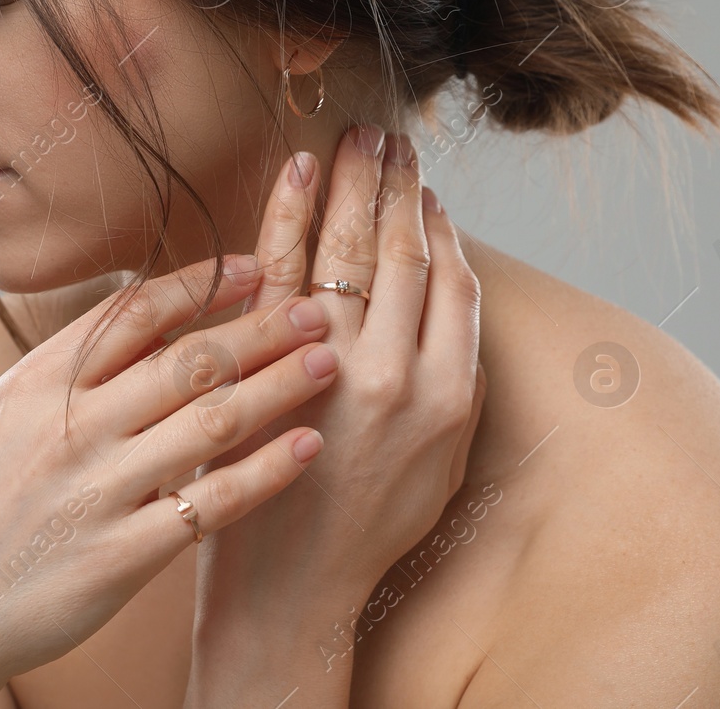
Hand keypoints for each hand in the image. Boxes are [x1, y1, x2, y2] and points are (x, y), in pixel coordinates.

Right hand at [0, 253, 345, 707]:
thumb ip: (55, 375)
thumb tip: (120, 324)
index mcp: (35, 385)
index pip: (133, 313)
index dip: (203, 284)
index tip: (255, 267)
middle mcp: (70, 428)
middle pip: (188, 359)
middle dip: (263, 327)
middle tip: (318, 307)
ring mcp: (98, 491)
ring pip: (211, 420)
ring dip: (280, 386)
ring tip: (331, 362)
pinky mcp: (122, 556)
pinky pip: (211, 503)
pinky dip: (266, 471)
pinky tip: (308, 448)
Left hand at [193, 127, 485, 636]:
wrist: (292, 583)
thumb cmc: (366, 523)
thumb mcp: (441, 462)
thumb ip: (452, 383)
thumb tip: (449, 300)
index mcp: (447, 393)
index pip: (450, 280)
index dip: (439, 223)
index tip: (428, 185)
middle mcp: (395, 372)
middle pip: (400, 251)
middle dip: (397, 184)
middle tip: (390, 136)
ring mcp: (327, 365)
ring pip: (347, 249)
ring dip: (353, 184)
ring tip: (355, 139)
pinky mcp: (267, 363)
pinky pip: (281, 269)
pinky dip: (291, 215)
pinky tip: (298, 175)